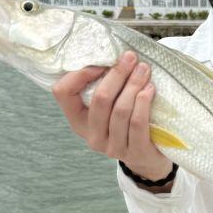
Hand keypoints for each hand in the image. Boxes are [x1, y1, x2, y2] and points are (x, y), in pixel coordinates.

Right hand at [51, 51, 172, 180]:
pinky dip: (143, 103)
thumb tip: (111, 54)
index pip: (63, 93)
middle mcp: (92, 136)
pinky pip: (137, 123)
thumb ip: (103, 85)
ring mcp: (113, 147)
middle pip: (100, 99)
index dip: (79, 74)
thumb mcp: (108, 107)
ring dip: (133, 85)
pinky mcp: (135, 152)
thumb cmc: (127, 123)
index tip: (101, 63)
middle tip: (130, 58)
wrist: (148, 157)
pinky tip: (149, 89)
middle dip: (117, 74)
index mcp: (78, 121)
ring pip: (120, 110)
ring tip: (144, 69)